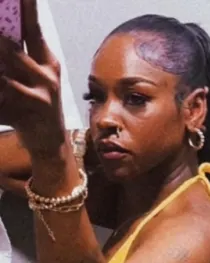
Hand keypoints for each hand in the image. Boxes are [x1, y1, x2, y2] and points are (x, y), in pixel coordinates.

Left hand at [0, 0, 65, 155]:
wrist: (50, 145)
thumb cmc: (38, 106)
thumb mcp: (36, 78)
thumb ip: (20, 56)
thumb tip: (2, 37)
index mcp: (49, 63)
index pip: (34, 28)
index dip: (26, 7)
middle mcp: (47, 78)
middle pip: (11, 51)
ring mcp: (38, 99)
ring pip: (3, 77)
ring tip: (0, 84)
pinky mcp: (26, 116)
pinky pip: (1, 101)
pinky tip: (0, 104)